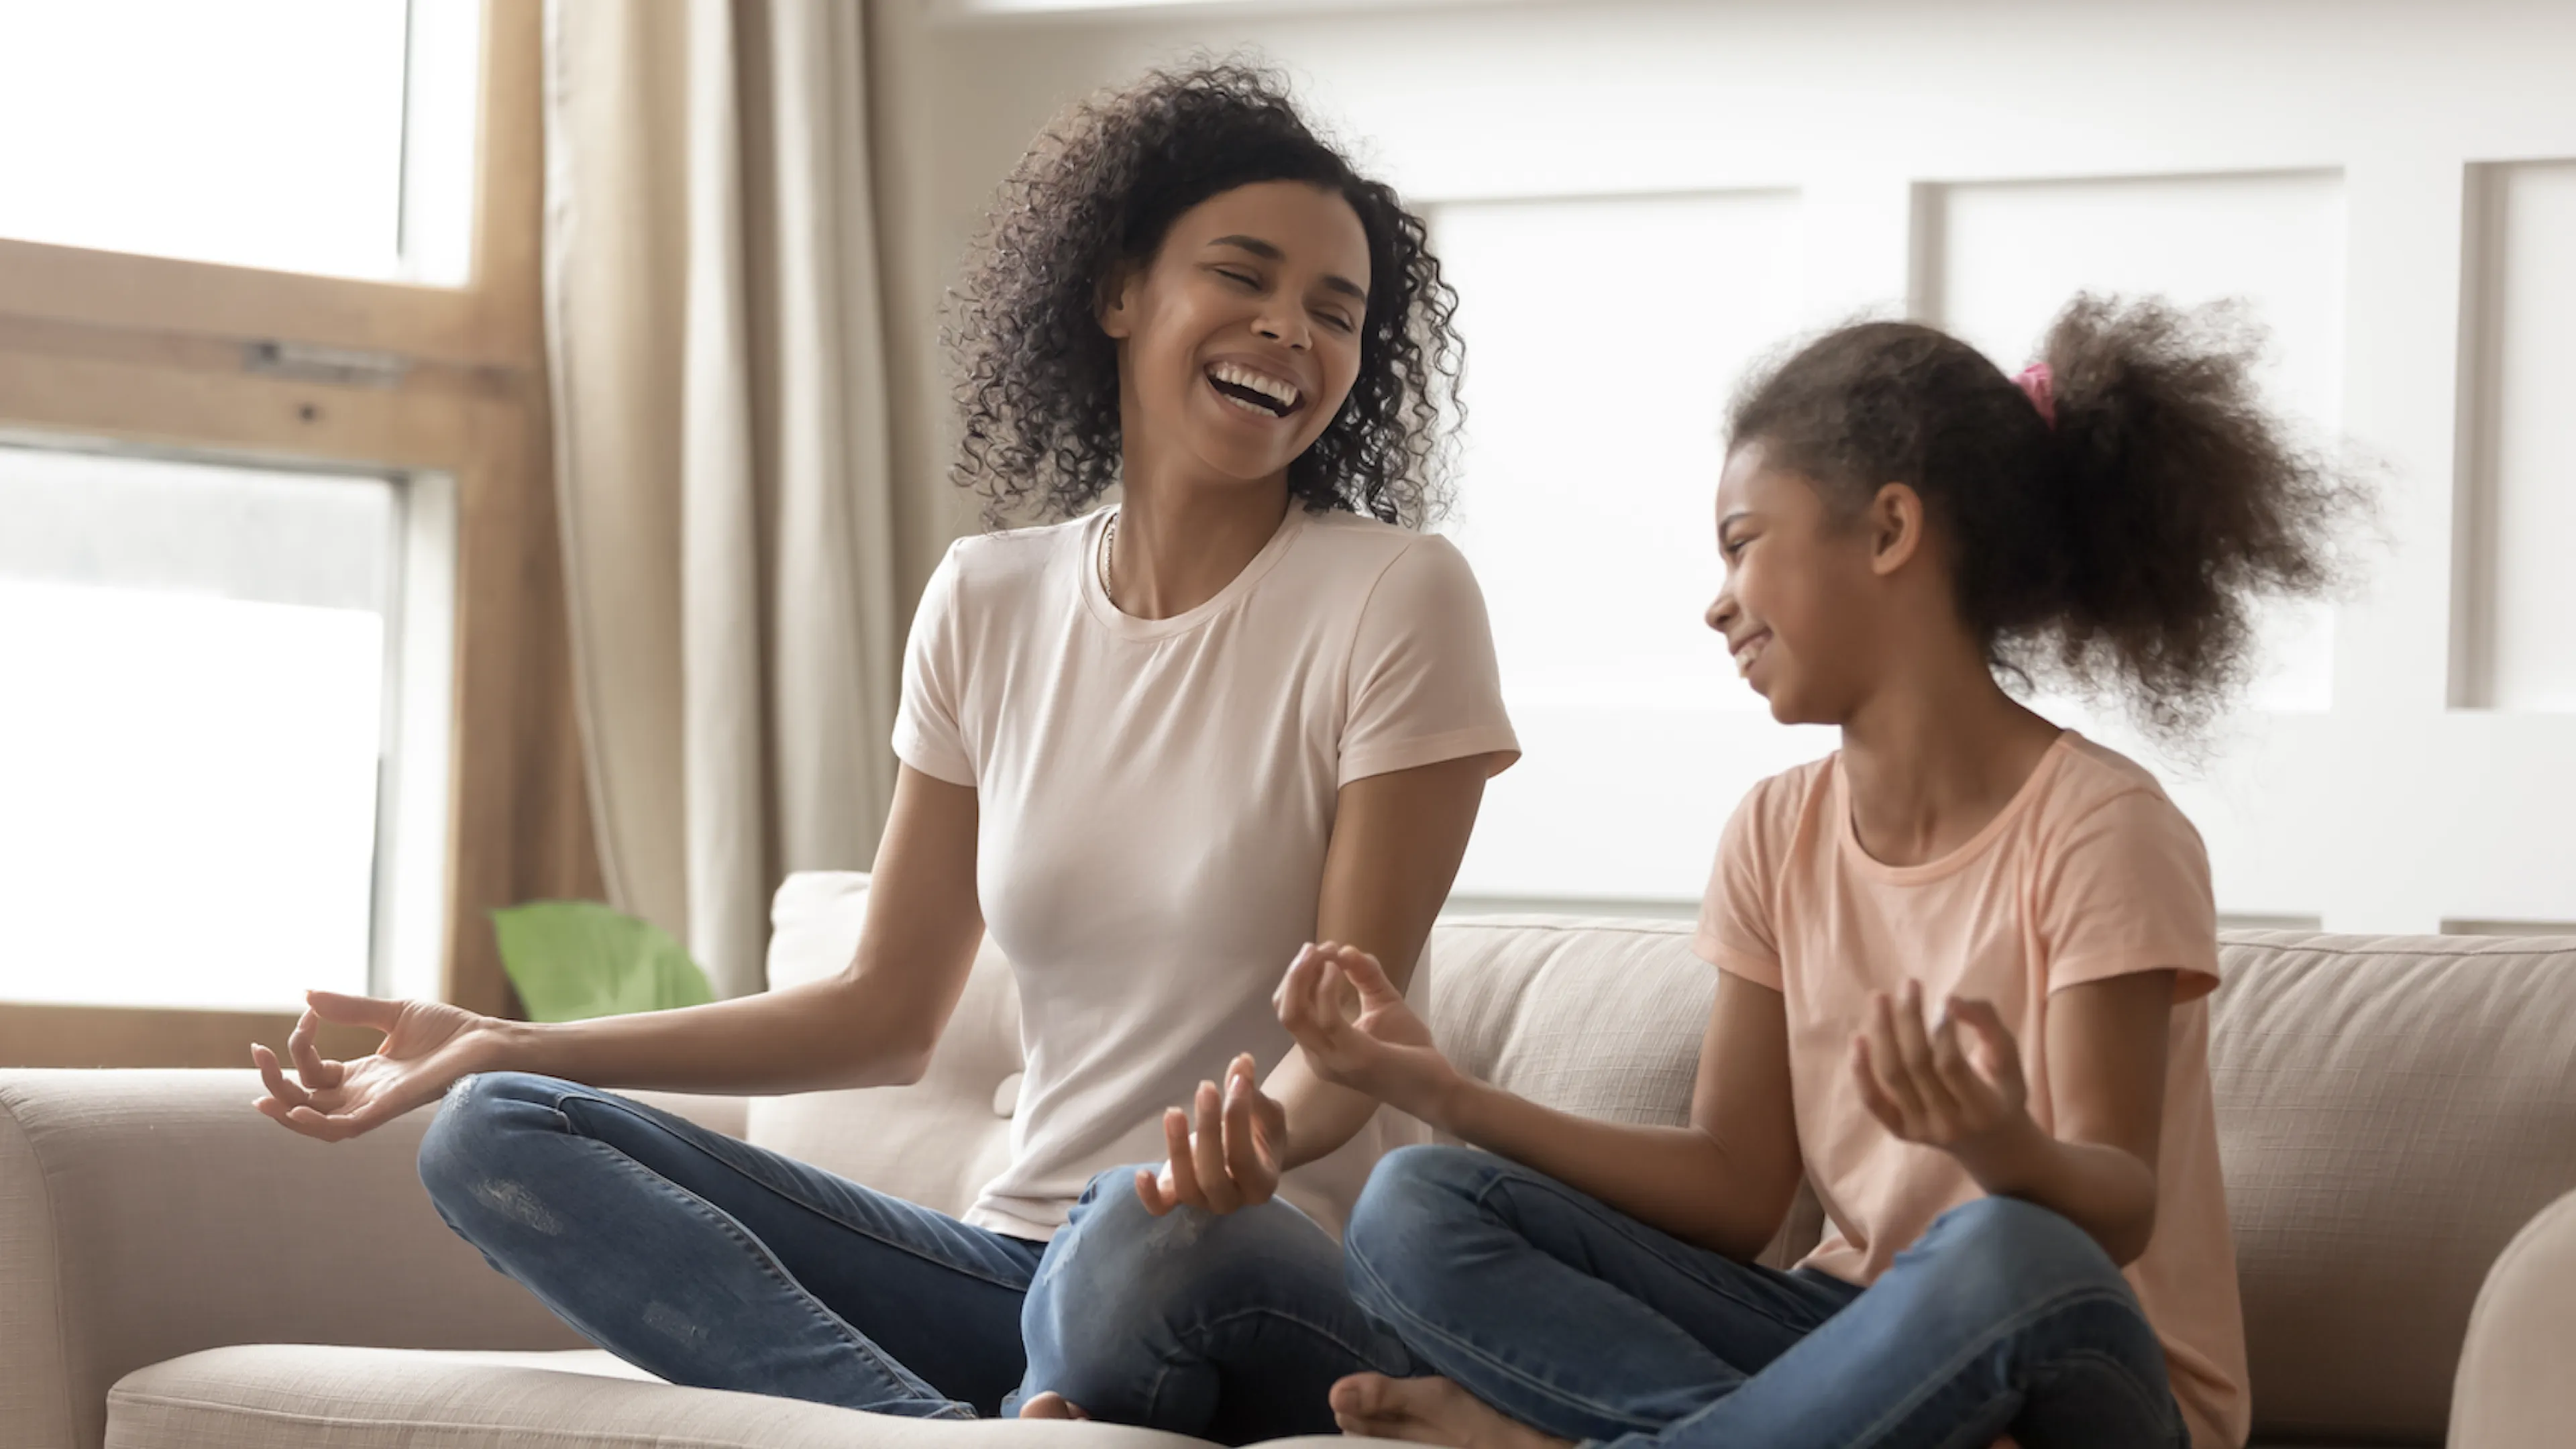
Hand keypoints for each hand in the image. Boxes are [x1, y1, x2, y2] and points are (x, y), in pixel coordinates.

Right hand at [251, 991, 497, 1141]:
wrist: (489, 1041)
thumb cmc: (451, 1031)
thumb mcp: (392, 1013)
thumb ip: (351, 1008)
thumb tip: (307, 995)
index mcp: (363, 1075)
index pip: (313, 1072)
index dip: (300, 1046)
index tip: (308, 1013)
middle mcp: (363, 1095)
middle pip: (303, 1100)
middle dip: (275, 1080)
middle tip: (258, 1051)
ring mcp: (374, 1105)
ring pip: (314, 1122)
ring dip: (284, 1109)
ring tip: (263, 1089)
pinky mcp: (388, 1110)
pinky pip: (343, 1129)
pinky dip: (315, 1125)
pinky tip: (295, 1110)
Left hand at [1134, 1052, 1287, 1216]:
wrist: (1248, 1153)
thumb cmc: (1259, 1132)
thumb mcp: (1264, 1112)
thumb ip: (1252, 1093)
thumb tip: (1242, 1062)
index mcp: (1261, 1184)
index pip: (1244, 1159)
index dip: (1238, 1120)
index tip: (1236, 1081)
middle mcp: (1233, 1201)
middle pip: (1213, 1176)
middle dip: (1207, 1130)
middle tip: (1206, 1088)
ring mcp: (1203, 1203)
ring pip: (1186, 1187)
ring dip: (1178, 1149)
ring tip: (1174, 1112)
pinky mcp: (1177, 1198)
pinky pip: (1160, 1207)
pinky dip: (1149, 1195)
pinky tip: (1142, 1173)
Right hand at [1275, 941, 1458, 1123]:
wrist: (1439, 1090)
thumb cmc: (1411, 1052)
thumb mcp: (1384, 1004)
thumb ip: (1366, 977)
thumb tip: (1346, 950)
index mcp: (1321, 1048)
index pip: (1290, 1009)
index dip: (1299, 976)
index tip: (1324, 950)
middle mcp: (1319, 1057)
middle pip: (1285, 1009)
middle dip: (1294, 973)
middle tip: (1314, 948)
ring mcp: (1334, 1059)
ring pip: (1294, 1014)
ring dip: (1303, 975)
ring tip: (1324, 951)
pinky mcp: (1355, 1057)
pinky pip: (1326, 1019)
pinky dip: (1326, 989)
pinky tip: (1337, 969)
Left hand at [1851, 980, 2035, 1176]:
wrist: (1992, 1141)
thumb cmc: (2002, 1088)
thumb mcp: (2009, 1057)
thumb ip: (1986, 1023)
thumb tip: (1949, 1000)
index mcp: (1983, 1107)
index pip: (1951, 1065)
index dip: (1942, 1030)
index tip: (1942, 997)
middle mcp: (1950, 1124)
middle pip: (1917, 1066)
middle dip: (1909, 1019)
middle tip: (1907, 984)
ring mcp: (1921, 1130)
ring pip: (1892, 1077)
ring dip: (1882, 1033)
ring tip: (1879, 998)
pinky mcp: (1901, 1131)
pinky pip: (1873, 1101)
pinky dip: (1861, 1070)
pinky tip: (1858, 1037)